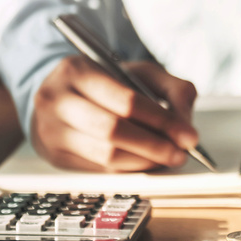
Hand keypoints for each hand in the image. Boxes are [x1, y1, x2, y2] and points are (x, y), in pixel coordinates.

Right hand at [32, 56, 198, 171]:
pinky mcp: (55, 156)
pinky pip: (99, 170)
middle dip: (154, 146)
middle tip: (181, 153)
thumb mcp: (143, 73)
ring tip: (168, 159)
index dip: (162, 121)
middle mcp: (56, 100)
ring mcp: (51, 130)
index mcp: (77, 70)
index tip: (190, 136)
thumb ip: (174, 90)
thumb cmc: (110, 81)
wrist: (65, 92)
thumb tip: (186, 125)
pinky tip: (147, 163)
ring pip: (105, 156)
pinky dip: (129, 169)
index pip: (126, 101)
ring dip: (144, 162)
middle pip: (112, 131)